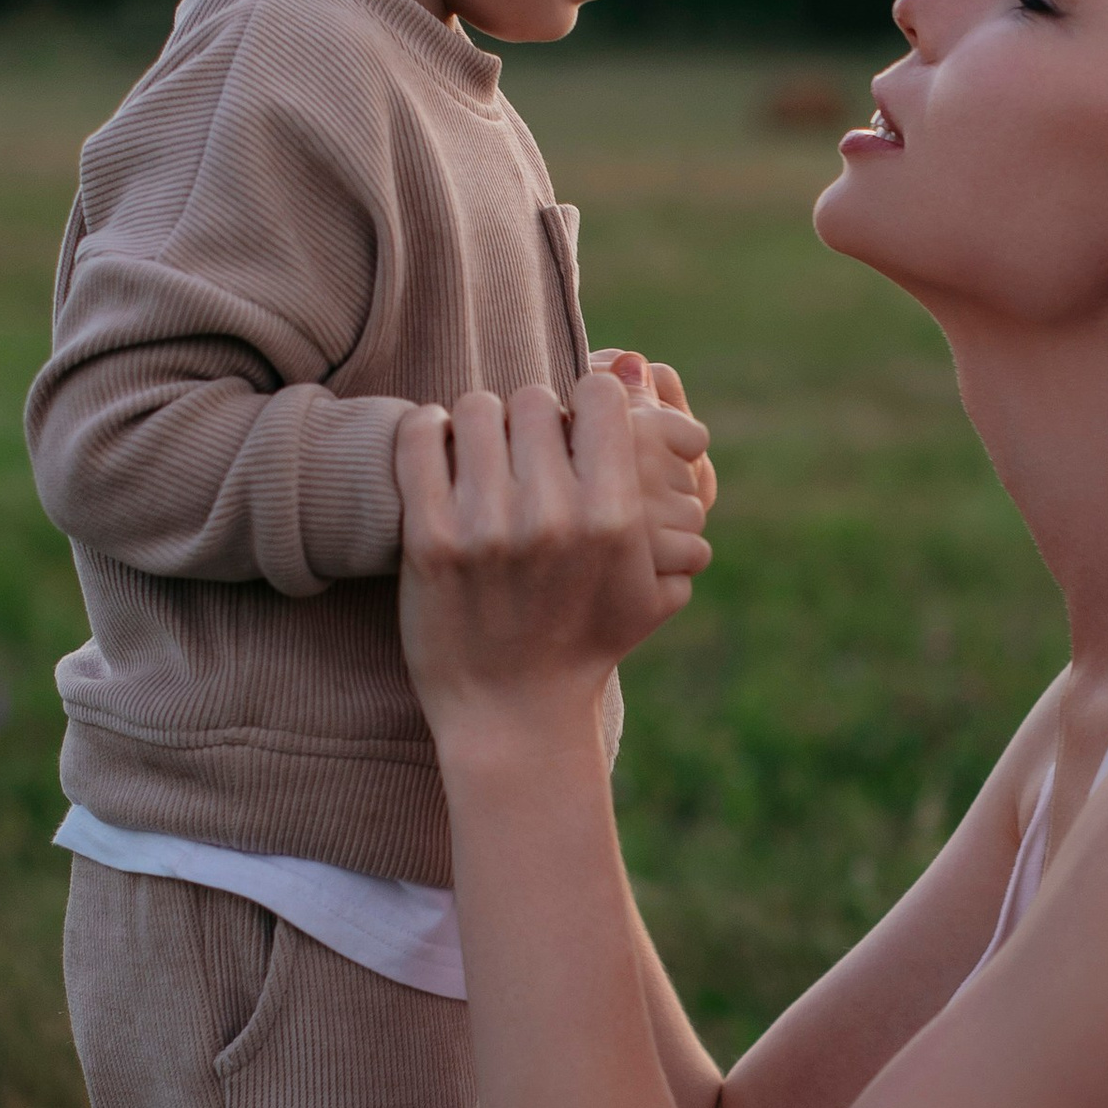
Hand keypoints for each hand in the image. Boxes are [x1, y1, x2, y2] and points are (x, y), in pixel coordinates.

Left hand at [395, 373, 712, 748]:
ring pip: (477, 408)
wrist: (513, 713)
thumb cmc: (589, 645)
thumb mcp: (655, 591)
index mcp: (613, 517)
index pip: (598, 395)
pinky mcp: (429, 538)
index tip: (575, 430)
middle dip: (533, 418)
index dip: (588, 403)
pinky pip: (421, 437)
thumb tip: (687, 437)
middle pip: (535, 398)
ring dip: (481, 425)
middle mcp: (552, 515)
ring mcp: (486, 526)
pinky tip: (441, 452)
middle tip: (524, 449)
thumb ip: (681, 524)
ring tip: (482, 454)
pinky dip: (428, 432)